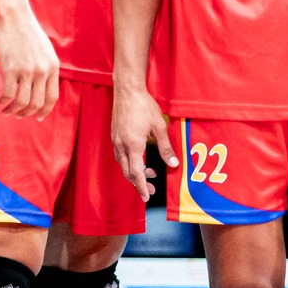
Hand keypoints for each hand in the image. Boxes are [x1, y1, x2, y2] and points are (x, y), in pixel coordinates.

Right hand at [0, 3, 60, 119]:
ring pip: (22, 102)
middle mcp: (42, 70)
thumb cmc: (25, 31)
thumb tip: (41, 85)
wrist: (13, 16)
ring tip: (6, 111)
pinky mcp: (11, 68)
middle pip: (37, 103)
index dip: (45, 111)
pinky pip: (8, 94)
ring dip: (13, 110)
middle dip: (26, 113)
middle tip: (17, 115)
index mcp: (53, 66)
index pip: (52, 97)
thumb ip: (45, 67)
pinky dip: (2, 101)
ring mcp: (27, 70)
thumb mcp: (44, 50)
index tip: (37, 117)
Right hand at [111, 83, 177, 199]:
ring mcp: (116, 140)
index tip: (147, 197)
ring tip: (150, 172)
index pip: (136, 173)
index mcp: (133, 145)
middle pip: (128, 172)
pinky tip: (138, 158)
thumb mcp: (159, 126)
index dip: (142, 187)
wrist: (127, 90)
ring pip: (123, 164)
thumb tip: (173, 164)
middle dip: (139, 183)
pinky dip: (129, 162)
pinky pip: (120, 155)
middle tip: (151, 190)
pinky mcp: (114, 135)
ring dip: (135, 172)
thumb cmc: (144, 106)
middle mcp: (121, 145)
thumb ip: (165, 147)